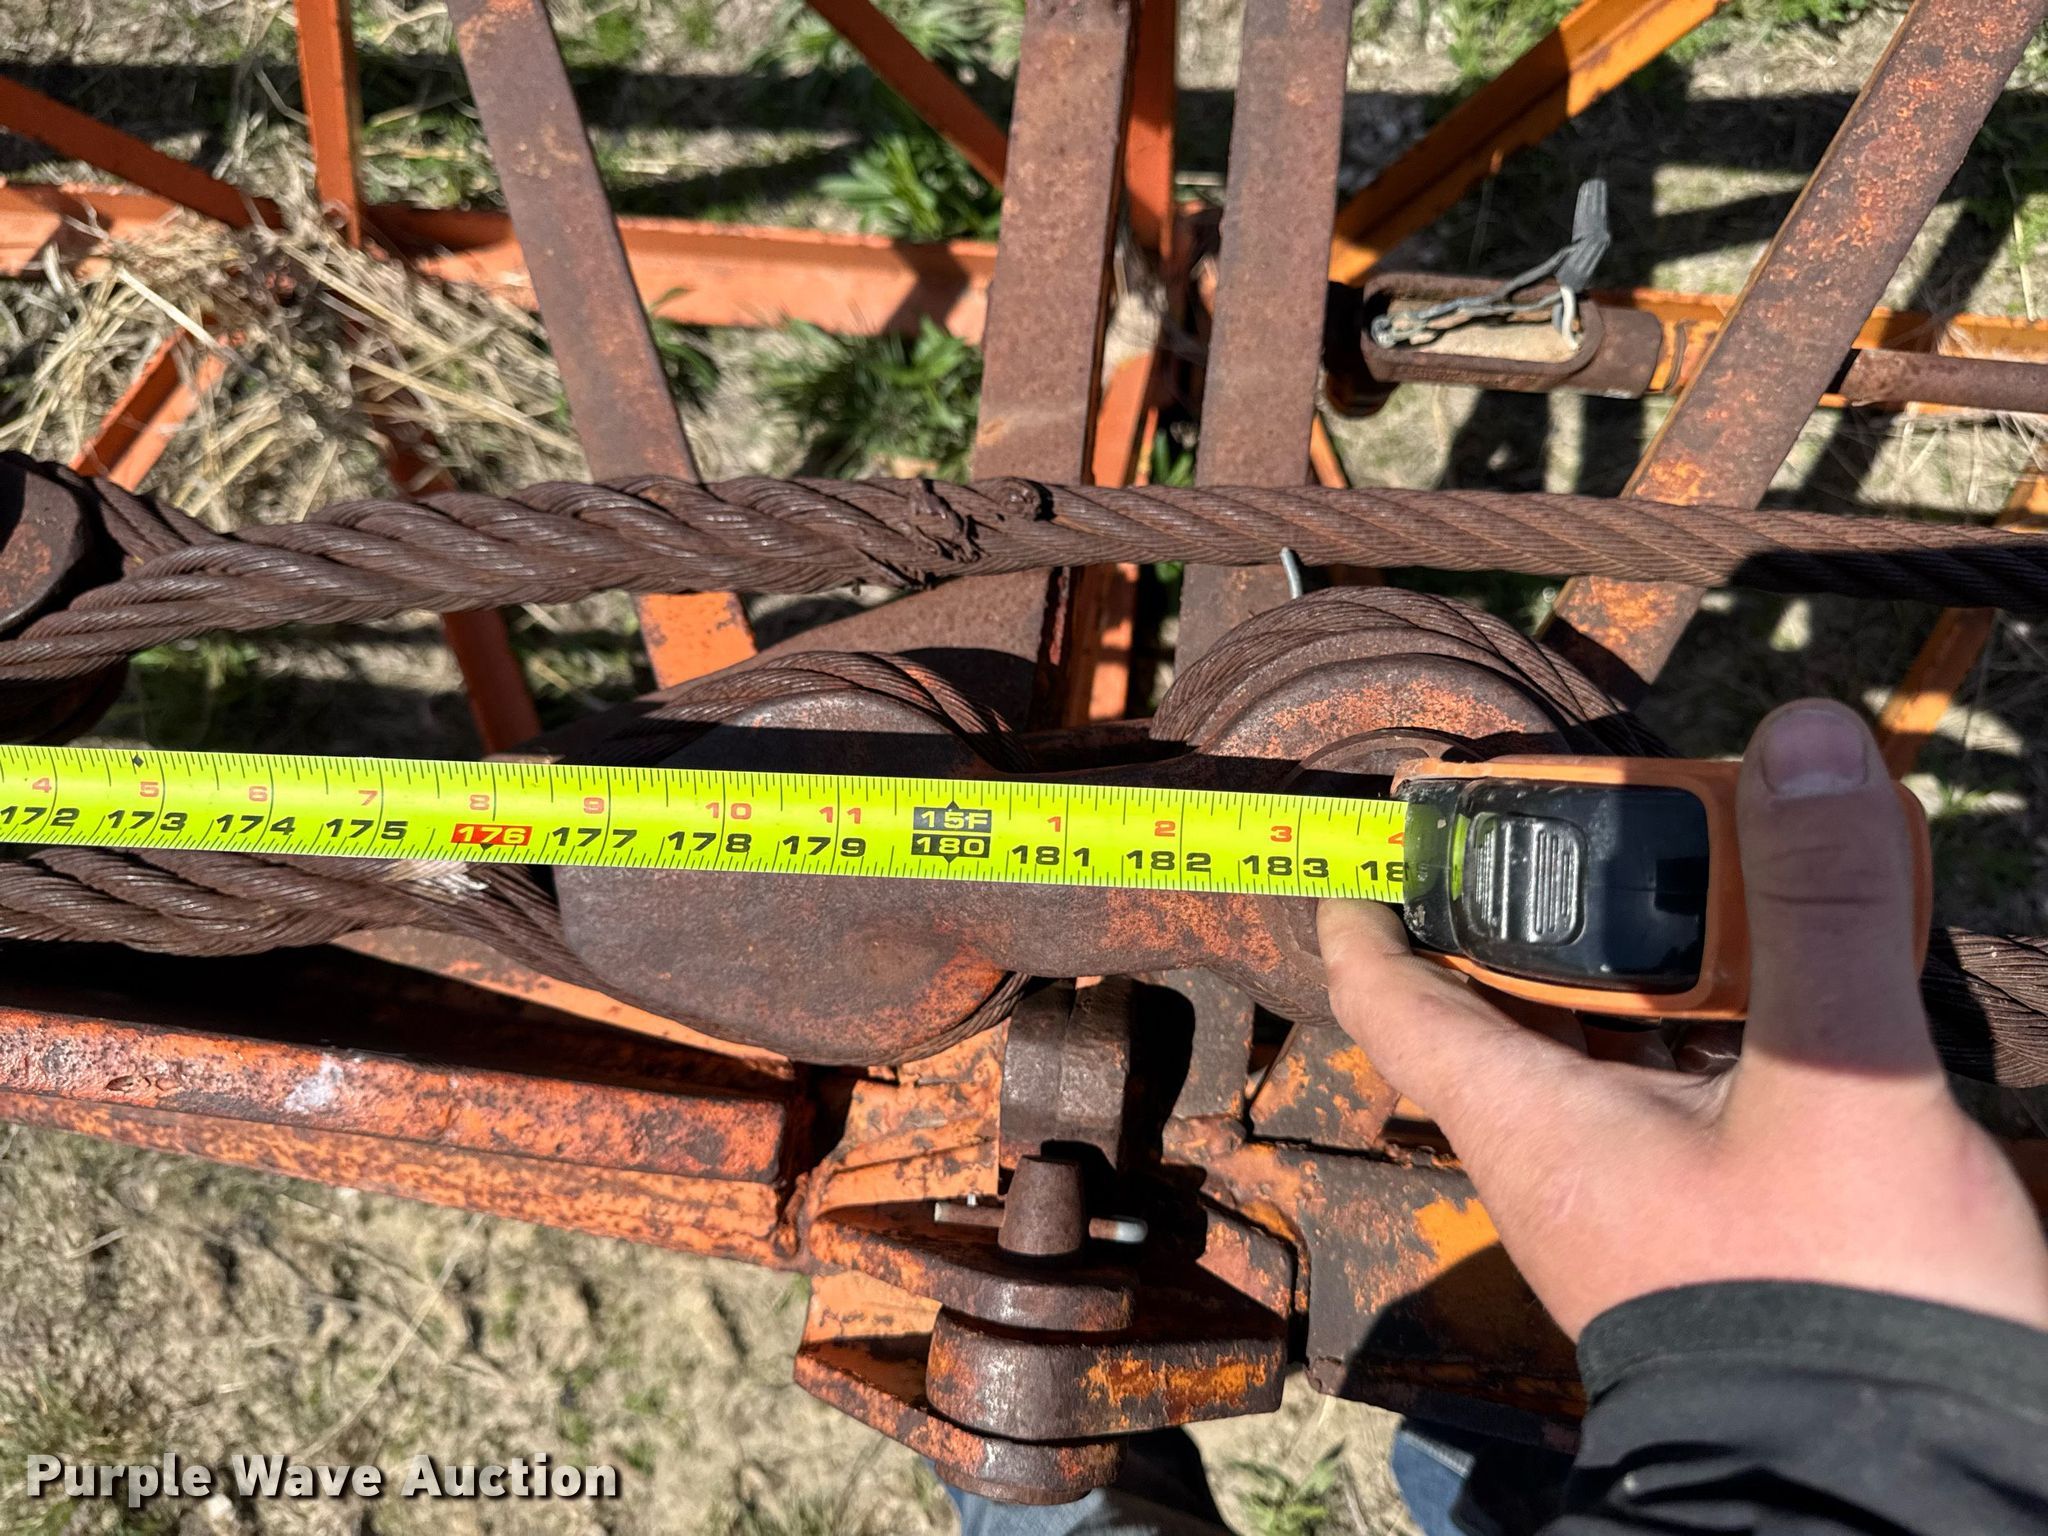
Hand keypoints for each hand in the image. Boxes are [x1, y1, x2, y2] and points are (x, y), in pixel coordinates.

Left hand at [1319, 699, 2047, 1338]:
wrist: (1900, 1480)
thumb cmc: (1835, 1311)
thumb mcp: (1839, 1088)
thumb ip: (1819, 910)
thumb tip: (1801, 745)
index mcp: (1533, 1124)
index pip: (1394, 998)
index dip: (1368, 909)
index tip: (1371, 834)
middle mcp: (1561, 1159)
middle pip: (1508, 999)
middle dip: (1542, 902)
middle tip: (1589, 817)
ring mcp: (1632, 1196)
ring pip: (1605, 1044)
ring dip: (1642, 960)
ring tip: (1702, 874)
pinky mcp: (1707, 1221)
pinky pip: (1680, 1091)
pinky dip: (1711, 1024)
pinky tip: (1780, 988)